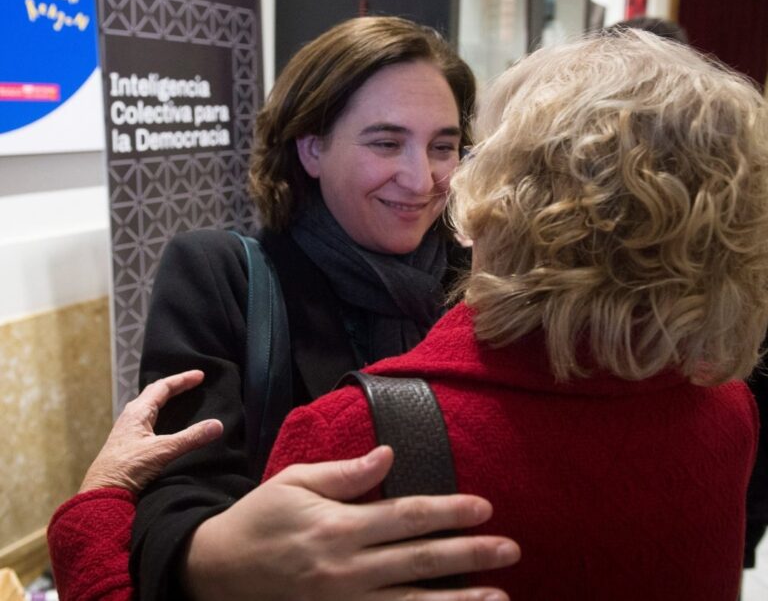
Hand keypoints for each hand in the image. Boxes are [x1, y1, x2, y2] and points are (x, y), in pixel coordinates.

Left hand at [79, 370, 222, 492]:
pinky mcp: (127, 444)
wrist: (101, 494)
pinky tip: (164, 426)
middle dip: (174, 386)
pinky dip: (160, 416)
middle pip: (154, 394)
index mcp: (137, 412)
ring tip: (180, 399)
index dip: (182, 379)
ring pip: (148, 407)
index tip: (200, 375)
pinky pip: (147, 421)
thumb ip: (190, 438)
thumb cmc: (127, 468)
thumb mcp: (162, 451)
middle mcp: (130, 417)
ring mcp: (127, 431)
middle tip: (192, 383)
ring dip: (165, 400)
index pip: (162, 387)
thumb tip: (218, 425)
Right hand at [183, 446, 519, 600]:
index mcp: (338, 526)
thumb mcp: (294, 483)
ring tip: (500, 597)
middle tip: (509, 549)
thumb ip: (344, 474)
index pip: (405, 516)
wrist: (217, 571)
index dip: (448, 511)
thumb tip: (388, 455)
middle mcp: (347, 568)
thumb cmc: (259, 518)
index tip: (483, 507)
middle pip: (419, 559)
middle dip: (469, 553)